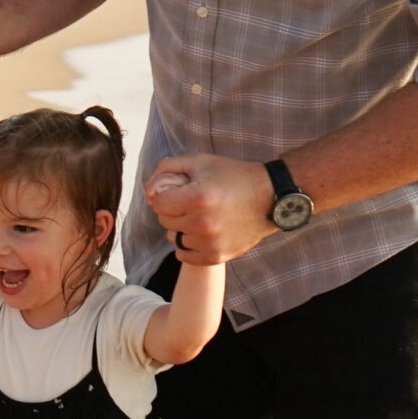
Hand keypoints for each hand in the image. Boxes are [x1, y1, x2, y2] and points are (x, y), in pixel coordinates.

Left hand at [146, 154, 276, 264]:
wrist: (271, 197)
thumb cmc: (234, 176)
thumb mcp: (201, 162)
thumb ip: (168, 168)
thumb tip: (147, 189)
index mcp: (197, 198)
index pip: (157, 203)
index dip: (165, 194)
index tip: (179, 191)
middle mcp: (202, 223)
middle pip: (164, 220)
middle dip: (173, 209)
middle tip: (192, 202)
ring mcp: (210, 242)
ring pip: (174, 237)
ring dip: (181, 227)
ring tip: (200, 216)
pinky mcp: (216, 256)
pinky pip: (184, 255)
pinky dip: (188, 245)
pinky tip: (201, 233)